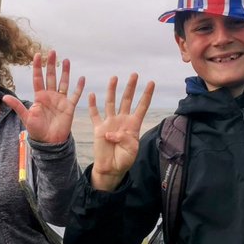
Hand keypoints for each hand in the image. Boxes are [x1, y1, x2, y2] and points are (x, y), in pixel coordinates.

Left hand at [1, 50, 83, 143]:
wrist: (49, 142)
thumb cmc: (36, 130)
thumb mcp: (26, 117)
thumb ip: (17, 105)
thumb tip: (4, 97)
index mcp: (39, 97)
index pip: (38, 78)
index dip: (38, 67)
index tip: (37, 55)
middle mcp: (50, 96)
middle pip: (51, 76)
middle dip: (52, 64)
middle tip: (53, 52)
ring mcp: (60, 100)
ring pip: (63, 82)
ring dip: (65, 72)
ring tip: (67, 60)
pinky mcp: (69, 107)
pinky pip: (75, 95)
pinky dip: (79, 87)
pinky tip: (81, 78)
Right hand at [88, 73, 154, 190]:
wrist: (111, 168)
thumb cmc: (124, 160)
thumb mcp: (132, 150)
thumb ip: (126, 140)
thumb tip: (113, 132)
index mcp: (133, 125)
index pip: (142, 106)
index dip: (146, 95)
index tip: (152, 82)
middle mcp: (122, 120)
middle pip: (127, 100)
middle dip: (131, 87)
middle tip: (134, 74)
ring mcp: (110, 123)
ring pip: (111, 103)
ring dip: (112, 90)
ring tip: (114, 78)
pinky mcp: (99, 128)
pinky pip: (95, 115)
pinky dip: (92, 105)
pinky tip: (91, 94)